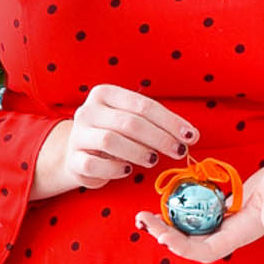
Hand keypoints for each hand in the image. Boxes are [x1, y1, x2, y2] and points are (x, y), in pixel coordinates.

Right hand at [33, 85, 196, 200]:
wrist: (78, 154)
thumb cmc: (114, 135)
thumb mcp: (132, 121)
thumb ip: (157, 124)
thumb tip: (190, 135)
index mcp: (105, 94)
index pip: (143, 105)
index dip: (170, 121)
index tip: (190, 136)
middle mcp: (88, 111)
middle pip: (130, 122)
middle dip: (160, 138)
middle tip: (178, 150)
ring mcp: (78, 135)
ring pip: (111, 140)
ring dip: (138, 152)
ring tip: (152, 160)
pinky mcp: (73, 159)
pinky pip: (95, 164)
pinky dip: (115, 169)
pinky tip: (127, 170)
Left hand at [134, 150, 263, 263]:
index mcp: (243, 232)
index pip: (207, 250)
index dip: (183, 247)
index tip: (162, 234)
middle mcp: (232, 232)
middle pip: (193, 245)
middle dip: (167, 236)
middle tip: (144, 220)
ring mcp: (228, 223)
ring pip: (192, 233)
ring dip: (169, 227)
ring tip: (147, 216)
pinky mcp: (226, 211)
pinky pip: (198, 218)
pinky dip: (181, 215)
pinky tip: (167, 204)